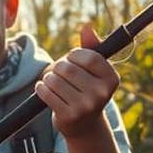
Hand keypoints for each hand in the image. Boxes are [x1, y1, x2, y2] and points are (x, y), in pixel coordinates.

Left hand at [34, 23, 119, 138]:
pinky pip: (46, 93)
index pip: (89, 57)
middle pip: (68, 68)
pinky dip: (41, 88)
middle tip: (57, 72)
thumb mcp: (93, 71)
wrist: (84, 125)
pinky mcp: (69, 116)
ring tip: (51, 82)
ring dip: (48, 78)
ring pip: (54, 80)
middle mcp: (101, 93)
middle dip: (58, 67)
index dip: (74, 55)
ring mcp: (85, 106)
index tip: (70, 59)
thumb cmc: (87, 90)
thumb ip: (91, 48)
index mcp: (111, 79)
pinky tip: (44, 89)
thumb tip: (87, 26)